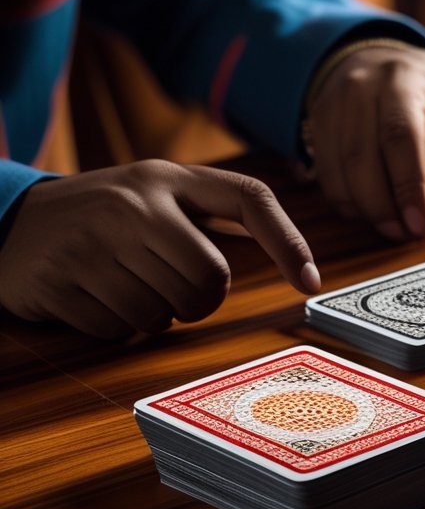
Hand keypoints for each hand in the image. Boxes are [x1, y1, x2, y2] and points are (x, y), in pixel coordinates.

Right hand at [0, 161, 319, 338]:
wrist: (8, 221)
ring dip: (155, 315)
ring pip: (166, 313)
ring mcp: (90, 244)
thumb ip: (213, 215)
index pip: (249, 199)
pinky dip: (117, 327)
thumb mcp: (155, 193)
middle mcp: (131, 205)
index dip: (288, 241)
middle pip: (210, 282)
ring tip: (127, 285)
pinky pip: (120, 330)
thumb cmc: (105, 214)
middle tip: (171, 286)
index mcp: (165, 178)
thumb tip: (298, 264)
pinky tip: (97, 297)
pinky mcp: (58, 283)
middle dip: (199, 299)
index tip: (310, 281)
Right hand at [308, 44, 424, 239]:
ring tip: (393, 230)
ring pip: (338, 170)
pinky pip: (324, 176)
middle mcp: (361, 89)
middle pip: (362, 157)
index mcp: (406, 80)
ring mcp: (331, 107)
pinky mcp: (316, 127)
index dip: (410, 183)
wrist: (382, 61)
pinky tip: (373, 215)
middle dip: (383, 204)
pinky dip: (347, 203)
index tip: (420, 224)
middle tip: (406, 236)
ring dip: (364, 209)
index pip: (401, 133)